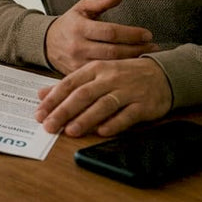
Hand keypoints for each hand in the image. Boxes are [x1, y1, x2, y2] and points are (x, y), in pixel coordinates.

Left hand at [34, 57, 171, 136]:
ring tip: (71, 131)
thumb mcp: (95, 74)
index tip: (39, 114)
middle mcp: (109, 78)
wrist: (162, 73)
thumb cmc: (123, 75)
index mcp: (95, 69)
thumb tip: (42, 94)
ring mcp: (127, 90)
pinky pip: (127, 115)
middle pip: (83, 95)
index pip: (69, 84)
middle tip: (49, 126)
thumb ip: (68, 84)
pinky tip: (102, 132)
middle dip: (64, 111)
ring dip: (86, 119)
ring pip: (103, 104)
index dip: (52, 99)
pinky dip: (115, 123)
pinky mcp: (143, 104)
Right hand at [44, 0, 157, 73]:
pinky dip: (119, 72)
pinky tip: (132, 68)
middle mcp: (77, 47)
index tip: (148, 34)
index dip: (132, 34)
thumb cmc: (70, 23)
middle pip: (113, 51)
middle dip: (137, 49)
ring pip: (110, 66)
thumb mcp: (83, 7)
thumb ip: (103, 0)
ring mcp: (77, 63)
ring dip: (131, 62)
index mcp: (79, 28)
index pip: (111, 32)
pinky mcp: (79, 75)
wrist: (47, 43)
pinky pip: (102, 76)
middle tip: (153, 47)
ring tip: (147, 57)